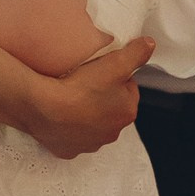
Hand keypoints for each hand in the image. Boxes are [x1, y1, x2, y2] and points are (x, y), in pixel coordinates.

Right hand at [20, 36, 148, 157]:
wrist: (45, 110)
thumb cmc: (81, 88)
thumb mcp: (115, 63)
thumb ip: (136, 53)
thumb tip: (149, 45)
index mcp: (127, 112)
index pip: (128, 89)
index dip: (117, 76)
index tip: (103, 70)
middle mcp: (112, 133)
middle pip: (111, 107)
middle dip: (103, 96)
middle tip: (87, 82)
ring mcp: (89, 144)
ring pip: (92, 123)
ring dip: (87, 112)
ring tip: (73, 96)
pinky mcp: (68, 150)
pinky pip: (72, 137)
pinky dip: (69, 126)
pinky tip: (62, 114)